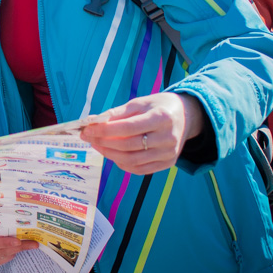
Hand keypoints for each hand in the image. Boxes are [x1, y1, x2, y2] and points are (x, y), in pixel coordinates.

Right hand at [0, 234, 38, 267]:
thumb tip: (4, 205)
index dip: (4, 242)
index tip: (18, 241)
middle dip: (17, 246)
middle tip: (31, 243)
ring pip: (3, 255)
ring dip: (17, 250)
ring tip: (29, 244)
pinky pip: (2, 260)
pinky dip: (11, 254)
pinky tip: (17, 248)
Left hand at [81, 92, 204, 174]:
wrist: (185, 116)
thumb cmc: (158, 107)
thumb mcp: (139, 103)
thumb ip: (117, 113)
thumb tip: (92, 121)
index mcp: (161, 118)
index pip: (127, 128)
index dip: (104, 130)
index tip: (87, 129)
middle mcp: (168, 138)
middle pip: (128, 146)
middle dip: (103, 142)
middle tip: (88, 137)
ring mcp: (169, 153)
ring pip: (132, 160)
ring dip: (110, 154)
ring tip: (97, 145)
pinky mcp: (168, 163)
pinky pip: (140, 169)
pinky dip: (122, 164)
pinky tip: (112, 154)